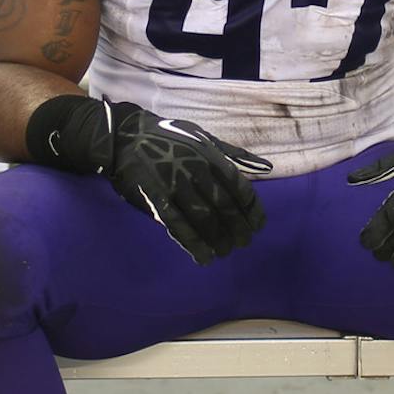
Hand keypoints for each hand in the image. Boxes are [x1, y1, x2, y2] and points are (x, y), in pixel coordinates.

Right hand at [43, 100, 269, 263]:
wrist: (126, 137)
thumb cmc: (169, 137)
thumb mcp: (204, 137)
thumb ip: (234, 154)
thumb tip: (266, 166)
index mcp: (210, 156)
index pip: (240, 188)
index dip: (251, 210)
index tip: (257, 225)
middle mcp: (196, 171)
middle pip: (225, 207)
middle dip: (238, 228)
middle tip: (243, 242)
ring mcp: (175, 186)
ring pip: (204, 219)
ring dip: (218, 239)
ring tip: (225, 251)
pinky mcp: (156, 199)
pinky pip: (178, 226)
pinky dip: (194, 245)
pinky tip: (205, 257)